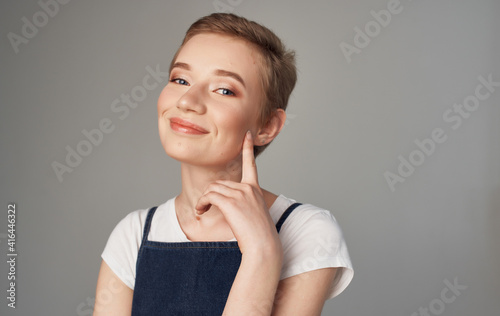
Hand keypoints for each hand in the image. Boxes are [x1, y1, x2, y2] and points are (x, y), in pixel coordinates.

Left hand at [195, 131, 281, 255]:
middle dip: (209, 194)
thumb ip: (243, 204)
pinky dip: (201, 203)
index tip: (247, 135)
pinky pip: (209, 196)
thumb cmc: (259, 236)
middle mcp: (248, 188)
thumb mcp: (253, 215)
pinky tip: (201, 211)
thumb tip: (225, 204)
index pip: (251, 164)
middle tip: (204, 207)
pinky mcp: (230, 202)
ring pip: (212, 188)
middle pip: (220, 182)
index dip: (248, 148)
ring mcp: (240, 194)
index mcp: (255, 189)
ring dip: (203, 199)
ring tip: (202, 210)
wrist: (263, 246)